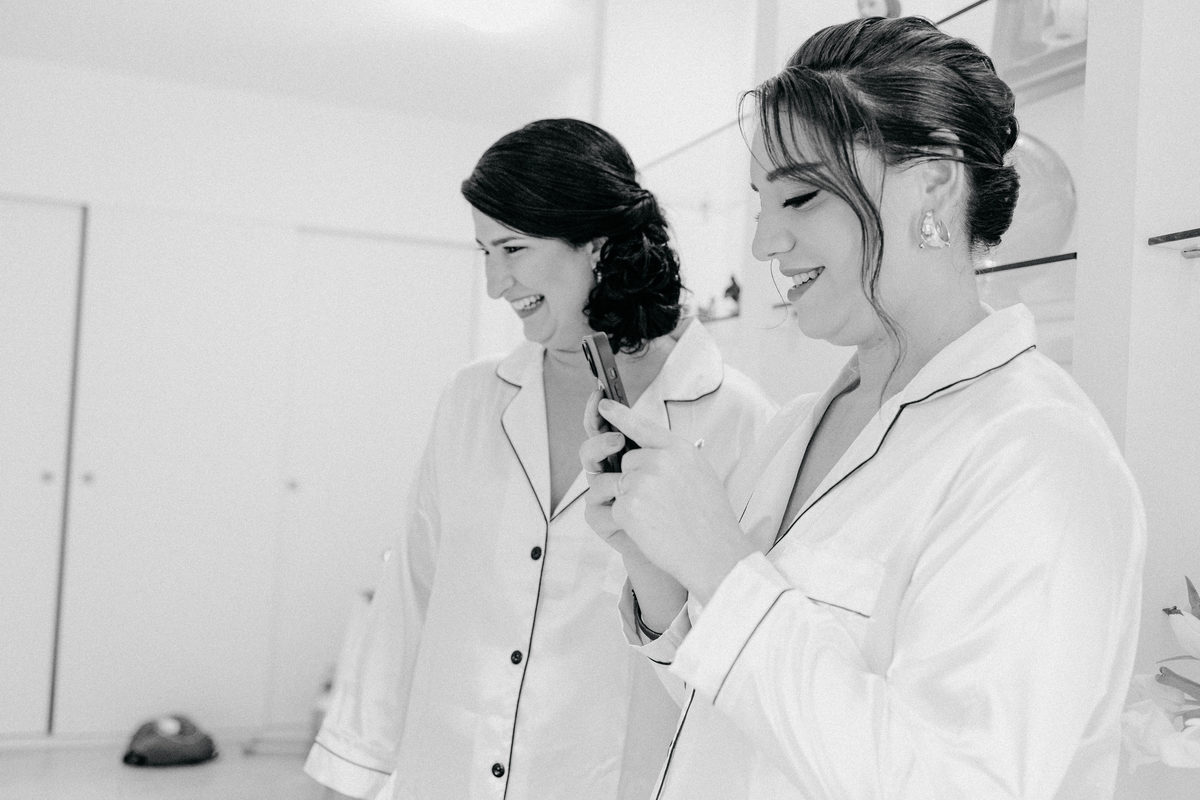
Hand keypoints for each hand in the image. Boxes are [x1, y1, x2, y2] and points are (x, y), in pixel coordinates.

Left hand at [583, 397, 755, 602]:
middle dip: (634, 480)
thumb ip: (673, 458)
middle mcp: (659, 460)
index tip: (604, 404)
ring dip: (628, 500)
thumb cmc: (711, 520)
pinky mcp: (628, 505)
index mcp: (679, 449)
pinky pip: (614, 507)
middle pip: (627, 460)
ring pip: (616, 483)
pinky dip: (627, 521)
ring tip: (656, 517)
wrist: (716, 554)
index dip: (620, 415)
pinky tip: (650, 529)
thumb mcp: (700, 474)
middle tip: (659, 504)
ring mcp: (641, 482)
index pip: (642, 426)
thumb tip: (648, 453)